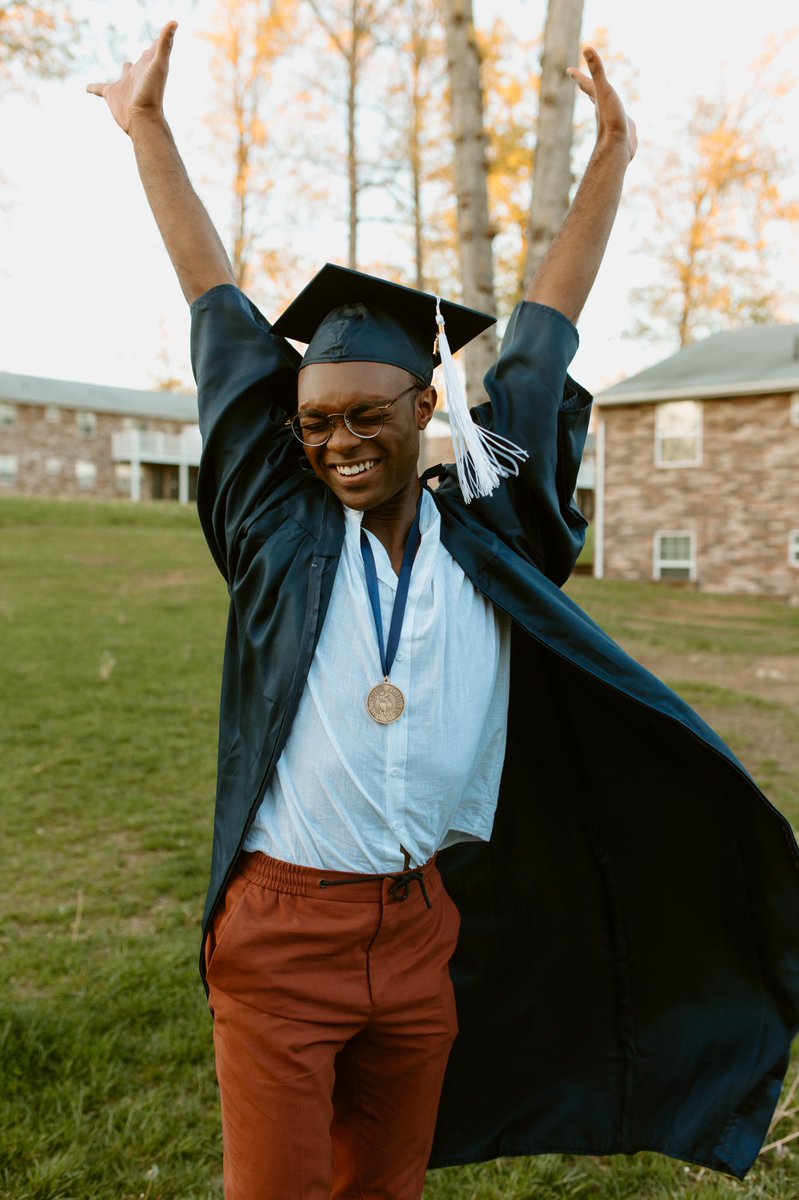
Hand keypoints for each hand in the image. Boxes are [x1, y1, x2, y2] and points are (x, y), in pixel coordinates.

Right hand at [86, 21, 176, 134]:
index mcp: (148, 66)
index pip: (155, 50)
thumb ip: (165, 43)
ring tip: (125, 65)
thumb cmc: (152, 92)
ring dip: (125, 69)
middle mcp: (138, 74)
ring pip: (124, 74)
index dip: (160, 41)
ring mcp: (125, 85)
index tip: (165, 33)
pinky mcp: (111, 95)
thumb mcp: (159, 64)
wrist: (142, 118)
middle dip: (145, 55)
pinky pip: (99, 89)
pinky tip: (86, 88)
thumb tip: (174, 22)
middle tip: (147, 51)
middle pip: (141, 61)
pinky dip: (92, 87)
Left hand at [567, 46, 636, 161]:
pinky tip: (627, 125)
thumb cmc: (610, 119)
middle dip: (588, 87)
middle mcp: (603, 110)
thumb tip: (587, 48)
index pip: (586, 84)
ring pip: (608, 110)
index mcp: (598, 100)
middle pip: (594, 96)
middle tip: (582, 81)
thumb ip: (596, 71)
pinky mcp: (624, 131)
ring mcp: (613, 121)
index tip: (569, 70)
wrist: (618, 148)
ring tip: (605, 102)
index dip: (578, 75)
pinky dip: (624, 121)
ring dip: (606, 105)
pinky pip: (624, 123)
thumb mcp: (603, 91)